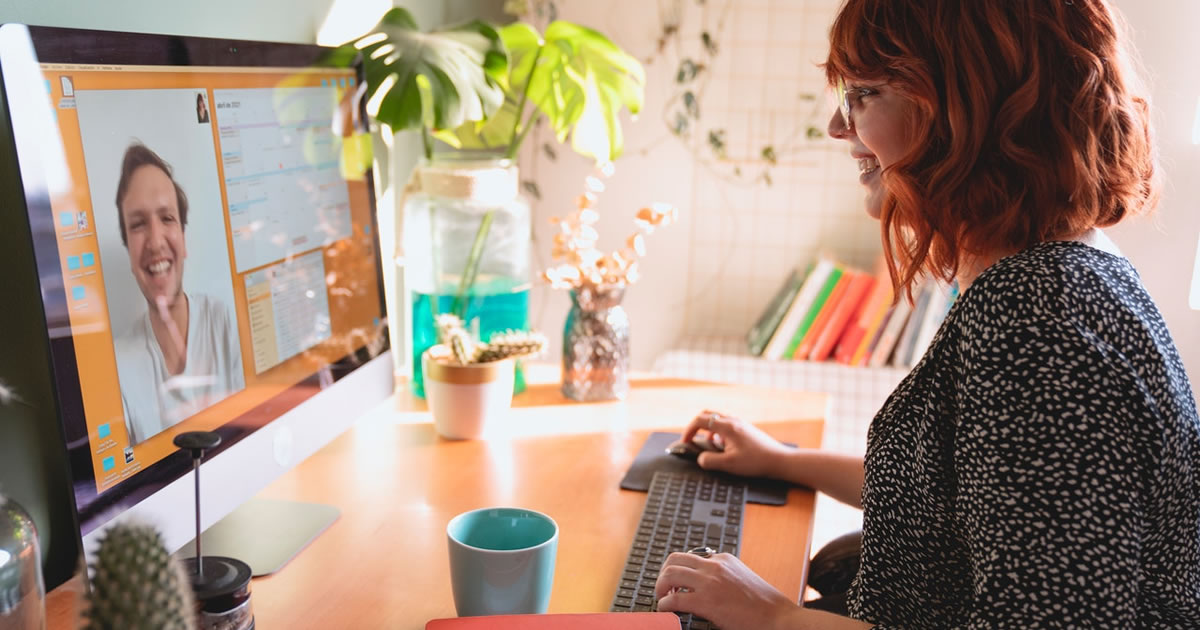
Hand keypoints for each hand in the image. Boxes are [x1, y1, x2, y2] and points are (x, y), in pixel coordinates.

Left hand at [655, 552, 799, 629]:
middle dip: (663, 573)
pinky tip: (666, 610)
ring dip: (660, 586)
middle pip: (674, 559)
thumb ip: (724, 575)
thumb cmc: (763, 604)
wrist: (778, 617)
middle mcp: (714, 566)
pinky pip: (674, 599)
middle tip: (664, 588)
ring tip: (662, 598)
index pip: (691, 557)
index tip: (676, 583)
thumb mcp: (742, 578)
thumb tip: (704, 583)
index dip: (680, 571)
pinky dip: (664, 604)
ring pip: (669, 574)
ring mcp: (709, 582)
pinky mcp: (706, 602)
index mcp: (724, 559)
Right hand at [681, 410, 791, 477]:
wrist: (779, 460)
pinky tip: (723, 446)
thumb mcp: (728, 464)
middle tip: (691, 439)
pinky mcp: (745, 429)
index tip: (685, 442)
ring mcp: (740, 423)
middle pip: (707, 414)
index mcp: (727, 426)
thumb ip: (709, 461)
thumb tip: (700, 458)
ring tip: (709, 444)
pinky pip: (726, 424)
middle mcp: (733, 420)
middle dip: (696, 426)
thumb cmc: (756, 462)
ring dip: (707, 429)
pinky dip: (717, 431)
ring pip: (717, 418)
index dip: (688, 430)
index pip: (700, 420)